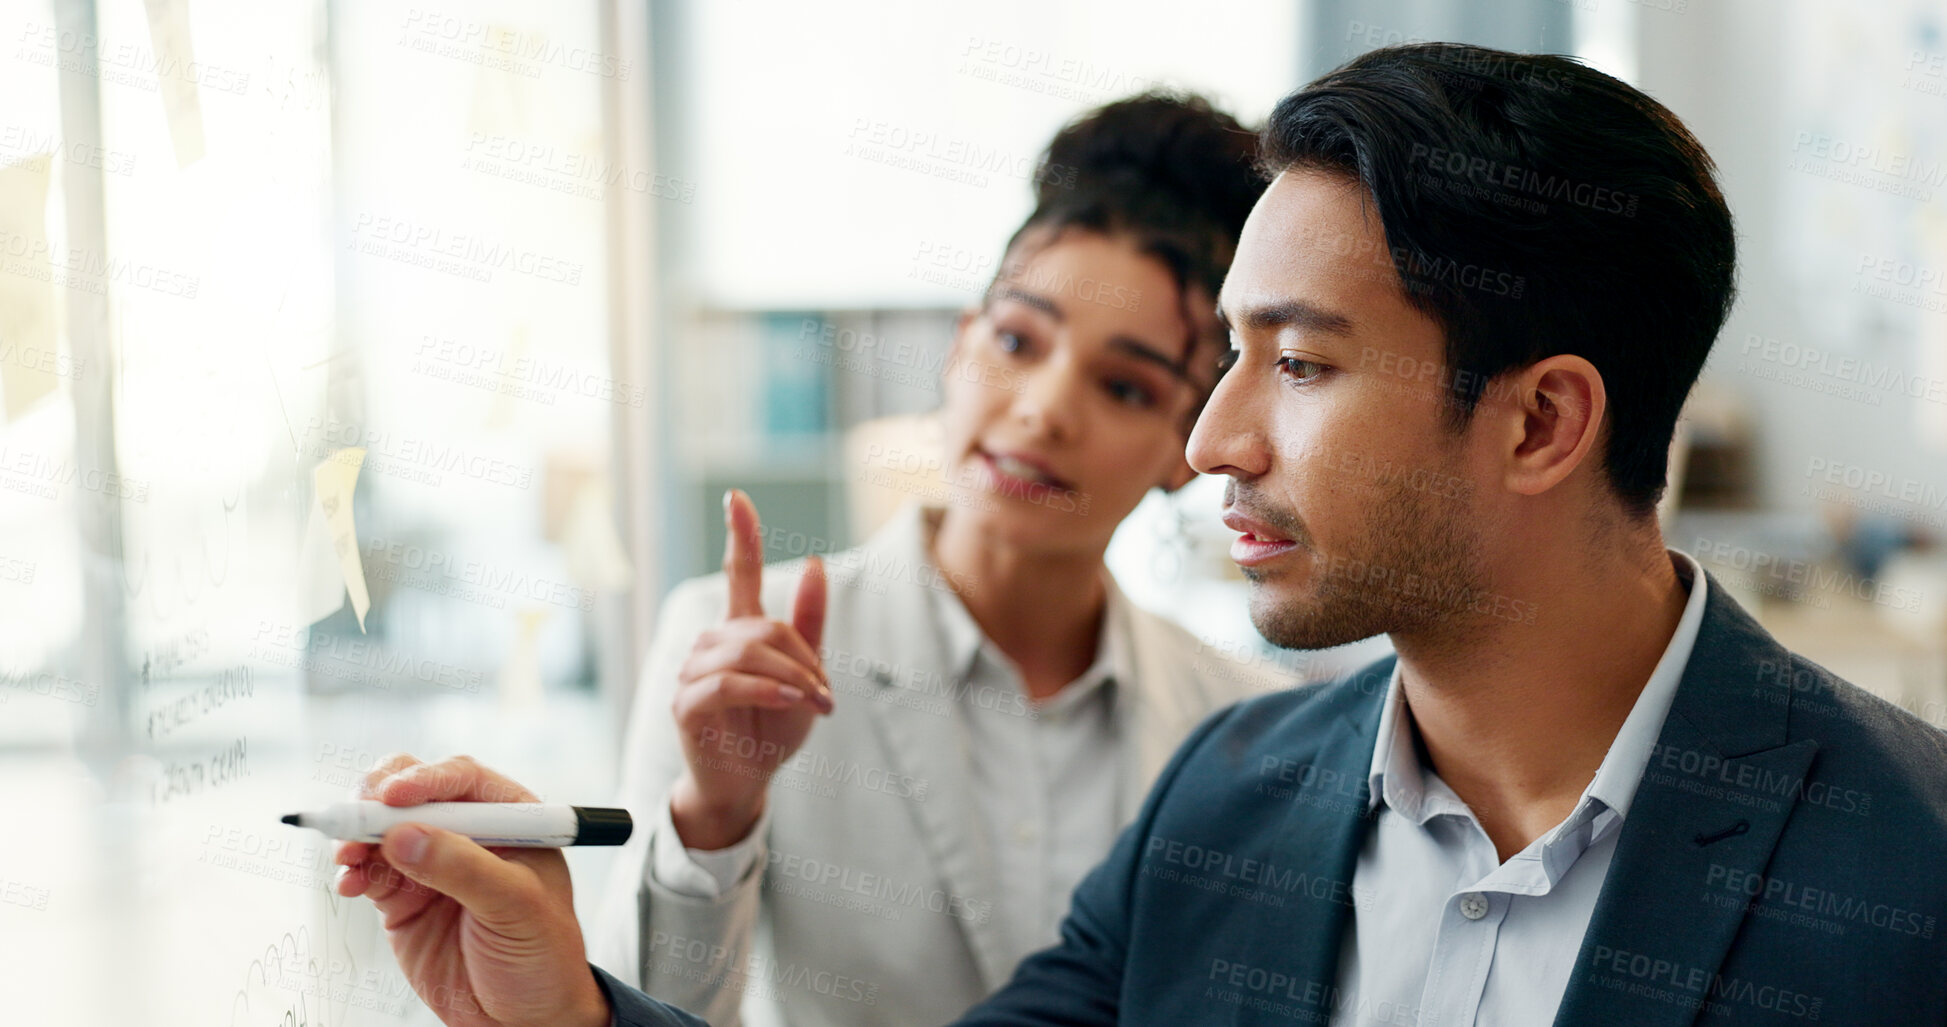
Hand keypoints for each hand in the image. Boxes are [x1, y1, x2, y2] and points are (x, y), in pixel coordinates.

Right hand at [333, 754, 611, 1026]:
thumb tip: (406, 835)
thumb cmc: (543, 956)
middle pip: (414, 792)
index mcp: (511, 819)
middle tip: (355, 818)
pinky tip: (348, 882)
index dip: (425, 779)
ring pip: (384, 828)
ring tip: (347, 857)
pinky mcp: (404, 897)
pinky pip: (369, 870)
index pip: (463, 780)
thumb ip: (464, 869)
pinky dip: (352, 870)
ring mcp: (433, 864)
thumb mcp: (516, 907)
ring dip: (357, 834)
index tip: (393, 796)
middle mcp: (469, 834)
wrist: (523, 1016)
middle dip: (378, 799)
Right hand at [668, 488, 831, 850]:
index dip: (739, 536)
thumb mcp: (805, 676)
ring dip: (791, 679)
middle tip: (827, 698)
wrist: (747, 783)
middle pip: (763, 627)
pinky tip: (790, 703)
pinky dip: (765, 690)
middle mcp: (711, 643)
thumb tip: (814, 563)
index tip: (737, 498)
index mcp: (739, 631)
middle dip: (804, 660)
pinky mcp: (685, 704)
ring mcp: (692, 671)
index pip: (736, 574)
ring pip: (747, 652)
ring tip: (815, 706)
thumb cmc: (772, 729)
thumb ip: (808, 625)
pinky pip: (727, 683)